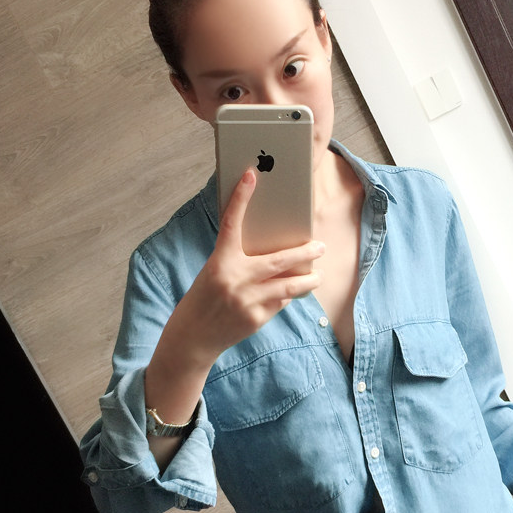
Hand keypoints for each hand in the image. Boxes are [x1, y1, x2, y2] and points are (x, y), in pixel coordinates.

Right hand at [173, 169, 324, 366]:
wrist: (193, 336)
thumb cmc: (204, 299)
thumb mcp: (214, 273)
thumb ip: (238, 261)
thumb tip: (274, 253)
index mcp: (220, 261)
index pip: (231, 223)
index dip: (240, 198)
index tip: (251, 176)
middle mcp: (235, 279)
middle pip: (280, 260)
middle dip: (305, 252)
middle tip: (320, 246)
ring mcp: (247, 300)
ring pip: (289, 286)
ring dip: (308, 280)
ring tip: (318, 275)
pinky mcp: (256, 318)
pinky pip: (280, 303)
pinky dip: (288, 297)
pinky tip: (291, 294)